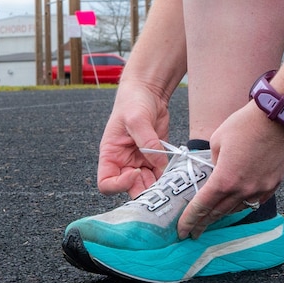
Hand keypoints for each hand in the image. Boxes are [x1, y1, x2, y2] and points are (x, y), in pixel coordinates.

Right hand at [96, 79, 172, 195]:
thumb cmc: (133, 101)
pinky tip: (177, 175)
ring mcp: (140, 162)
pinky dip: (168, 178)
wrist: (148, 91)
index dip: (119, 185)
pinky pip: (160, 175)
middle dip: (144, 191)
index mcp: (111, 155)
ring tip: (172, 183)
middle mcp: (123, 163)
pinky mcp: (155, 158)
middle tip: (160, 187)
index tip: (136, 173)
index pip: (106, 183)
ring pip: (148, 185)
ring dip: (159, 187)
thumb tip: (159, 163)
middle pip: (130, 188)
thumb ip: (147, 142)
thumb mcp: (137, 119)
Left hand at [178, 100, 283, 238]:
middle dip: (204, 223)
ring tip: (213, 218)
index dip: (189, 221)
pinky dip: (243, 203)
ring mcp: (260, 189)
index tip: (182, 232)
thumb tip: (215, 172)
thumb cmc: (243, 125)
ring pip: (237, 209)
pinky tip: (238, 202)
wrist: (276, 119)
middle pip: (218, 213)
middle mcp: (242, 190)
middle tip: (194, 232)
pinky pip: (255, 201)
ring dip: (223, 214)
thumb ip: (212, 163)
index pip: (201, 207)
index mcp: (224, 179)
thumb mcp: (217, 141)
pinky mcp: (273, 185)